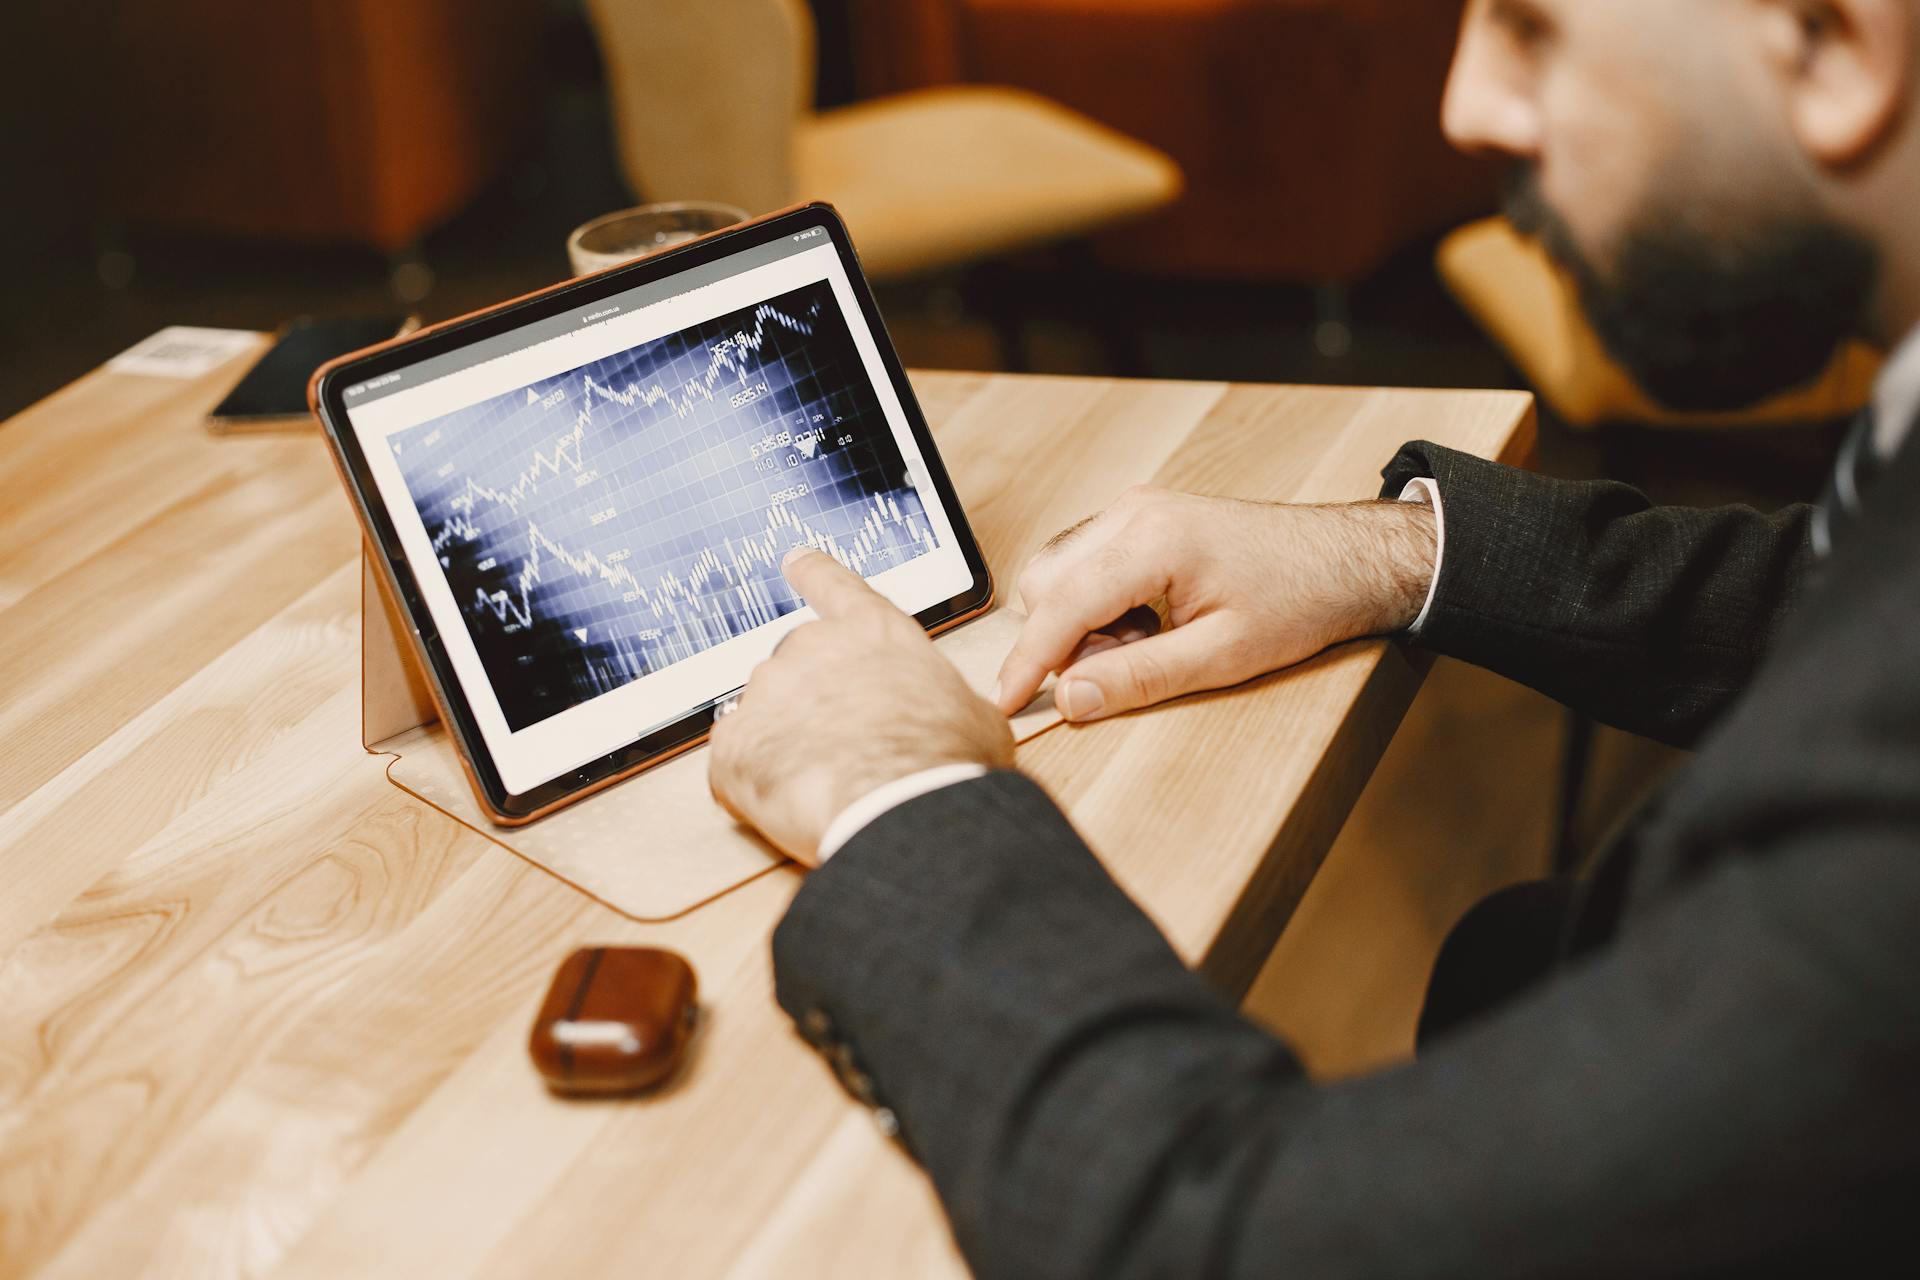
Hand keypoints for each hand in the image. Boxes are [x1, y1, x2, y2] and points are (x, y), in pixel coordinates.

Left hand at [709, 547, 1013, 864]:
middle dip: (813, 702)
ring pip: (765, 713)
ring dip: (786, 743)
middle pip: (798, 664)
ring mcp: (767, 691)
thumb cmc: (946, 761)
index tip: (795, 562)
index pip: (833, 584)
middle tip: (846, 747)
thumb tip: (947, 716)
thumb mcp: (973, 713)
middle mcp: (812, 647)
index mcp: (873, 631)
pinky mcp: (734, 743)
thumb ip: (941, 699)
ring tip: (829, 784)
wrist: (904, 809)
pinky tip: (793, 801)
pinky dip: (756, 782)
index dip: (812, 573)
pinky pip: (735, 759)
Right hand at [995, 486, 1437, 721]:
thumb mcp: (1223, 657)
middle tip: (1125, 669)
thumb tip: (1071, 700)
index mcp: (1153, 542)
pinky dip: (1097, 604)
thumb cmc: (1298, 601)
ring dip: (1082, 623)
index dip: (1028, 661)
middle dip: (1066, 640)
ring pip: (1059, 573)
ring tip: (1148, 644)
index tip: (1005, 703)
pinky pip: (1084, 564)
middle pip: (1046, 584)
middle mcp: (1132, 514)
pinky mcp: (1139, 518)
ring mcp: (1133, 510)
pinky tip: (1147, 624)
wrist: (1344, 558)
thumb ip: (1140, 678)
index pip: (1060, 605)